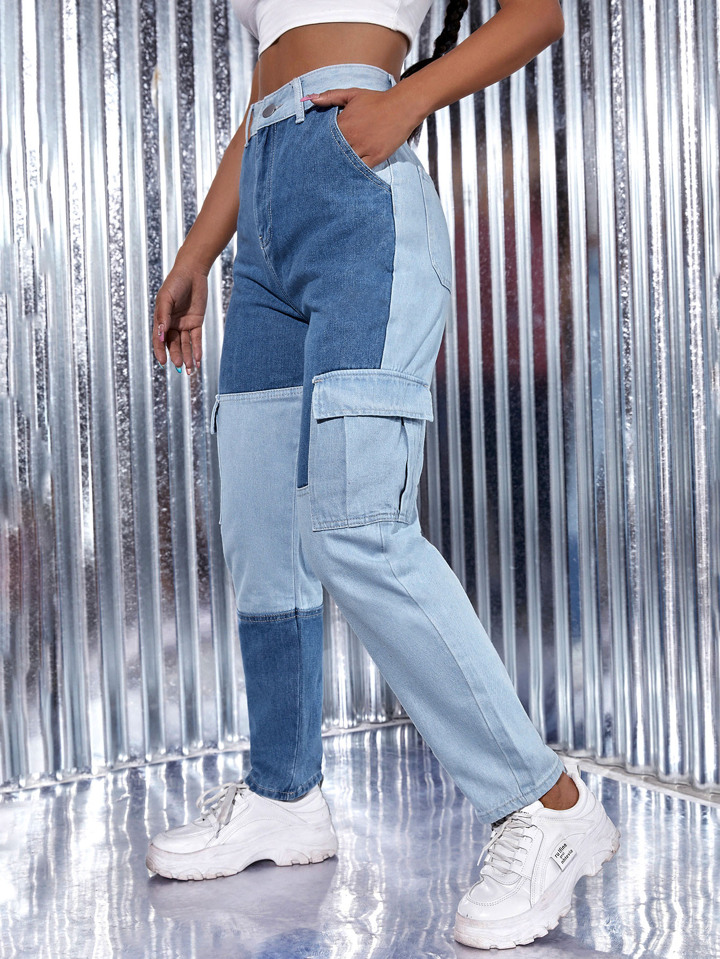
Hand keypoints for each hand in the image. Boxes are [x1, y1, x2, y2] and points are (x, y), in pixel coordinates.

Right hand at [152, 257, 207, 372]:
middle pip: (173, 344)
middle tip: (180, 366)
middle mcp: (172, 324)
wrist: (192, 272)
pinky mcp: (196, 322)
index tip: (163, 362)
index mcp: (161, 319)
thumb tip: (161, 335)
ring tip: (190, 369)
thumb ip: (163, 316)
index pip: (159, 339)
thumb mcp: (166, 298)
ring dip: (187, 356)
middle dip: (176, 356)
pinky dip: (197, 349)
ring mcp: (184, 324)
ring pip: (185, 344)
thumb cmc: (175, 283)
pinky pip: (196, 338)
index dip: (160, 351)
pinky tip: (198, 359)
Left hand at [304, 86, 419, 168]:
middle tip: (318, 168)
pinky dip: (355, 171)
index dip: (320, 145)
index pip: (324, 139)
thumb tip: (310, 99)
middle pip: (333, 153)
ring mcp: (364, 149)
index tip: (314, 151)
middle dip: (327, 159)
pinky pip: (361, 169)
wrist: (402, 107)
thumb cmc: (377, 100)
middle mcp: (352, 138)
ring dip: (340, 166)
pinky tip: (349, 174)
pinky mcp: (376, 157)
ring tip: (331, 174)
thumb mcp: (352, 94)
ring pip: (346, 163)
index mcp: (343, 124)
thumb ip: (331, 97)